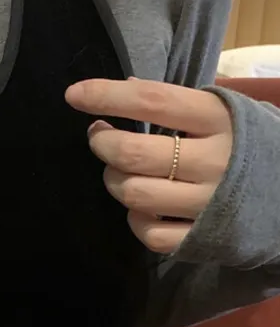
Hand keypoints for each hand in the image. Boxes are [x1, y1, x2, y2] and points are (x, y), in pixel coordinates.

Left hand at [65, 78, 232, 253]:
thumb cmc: (252, 144)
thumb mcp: (228, 111)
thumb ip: (179, 102)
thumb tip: (124, 87)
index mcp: (219, 119)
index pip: (151, 101)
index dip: (106, 96)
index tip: (74, 95)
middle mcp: (214, 161)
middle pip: (134, 153)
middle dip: (102, 143)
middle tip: (99, 136)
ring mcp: (208, 204)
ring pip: (133, 193)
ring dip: (113, 180)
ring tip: (119, 171)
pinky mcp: (203, 238)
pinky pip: (148, 232)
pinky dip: (135, 218)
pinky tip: (141, 206)